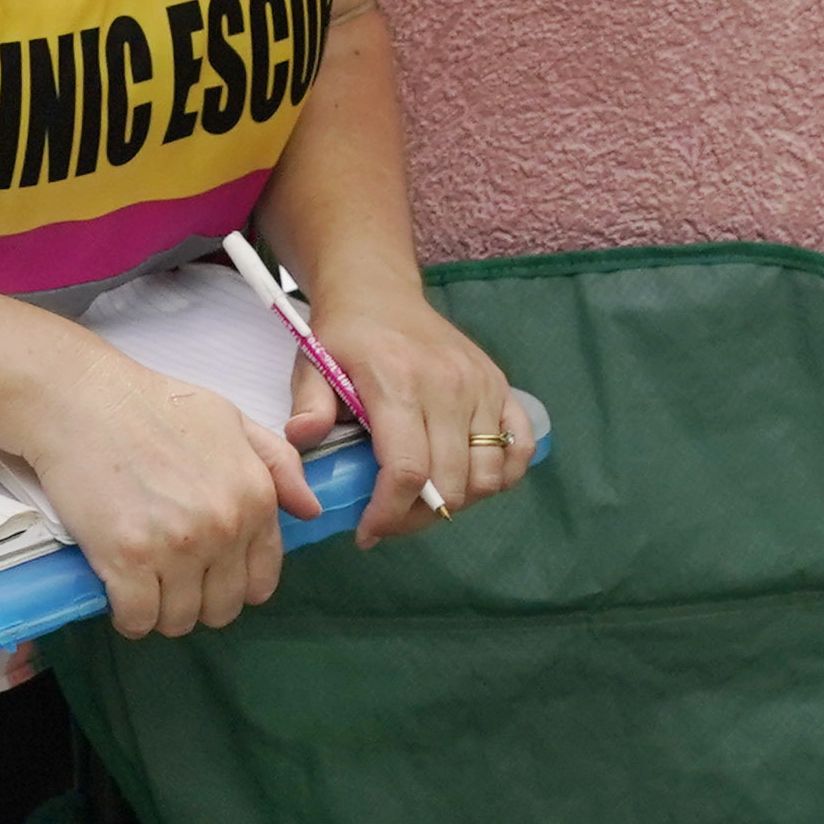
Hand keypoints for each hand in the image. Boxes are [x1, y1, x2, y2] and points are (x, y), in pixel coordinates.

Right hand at [9, 343, 315, 638]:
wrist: (84, 399)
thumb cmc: (154, 405)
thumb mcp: (232, 420)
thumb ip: (278, 464)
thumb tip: (311, 510)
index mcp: (254, 497)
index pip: (261, 580)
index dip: (233, 583)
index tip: (207, 574)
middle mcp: (223, 527)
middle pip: (221, 608)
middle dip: (197, 600)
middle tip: (170, 578)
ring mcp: (176, 547)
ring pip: (179, 620)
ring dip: (160, 611)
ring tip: (143, 583)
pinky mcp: (127, 561)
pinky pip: (137, 620)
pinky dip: (128, 618)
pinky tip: (119, 594)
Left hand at [286, 281, 525, 543]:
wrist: (379, 290)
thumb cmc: (343, 335)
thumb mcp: (311, 364)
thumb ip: (308, 405)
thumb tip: (302, 439)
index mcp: (397, 382)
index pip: (407, 470)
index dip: (389, 515)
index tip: (368, 532)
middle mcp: (447, 385)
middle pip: (450, 483)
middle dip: (417, 517)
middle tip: (390, 519)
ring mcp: (481, 385)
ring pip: (487, 475)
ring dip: (457, 501)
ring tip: (423, 500)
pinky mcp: (500, 386)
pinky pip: (520, 448)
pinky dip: (500, 475)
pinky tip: (467, 479)